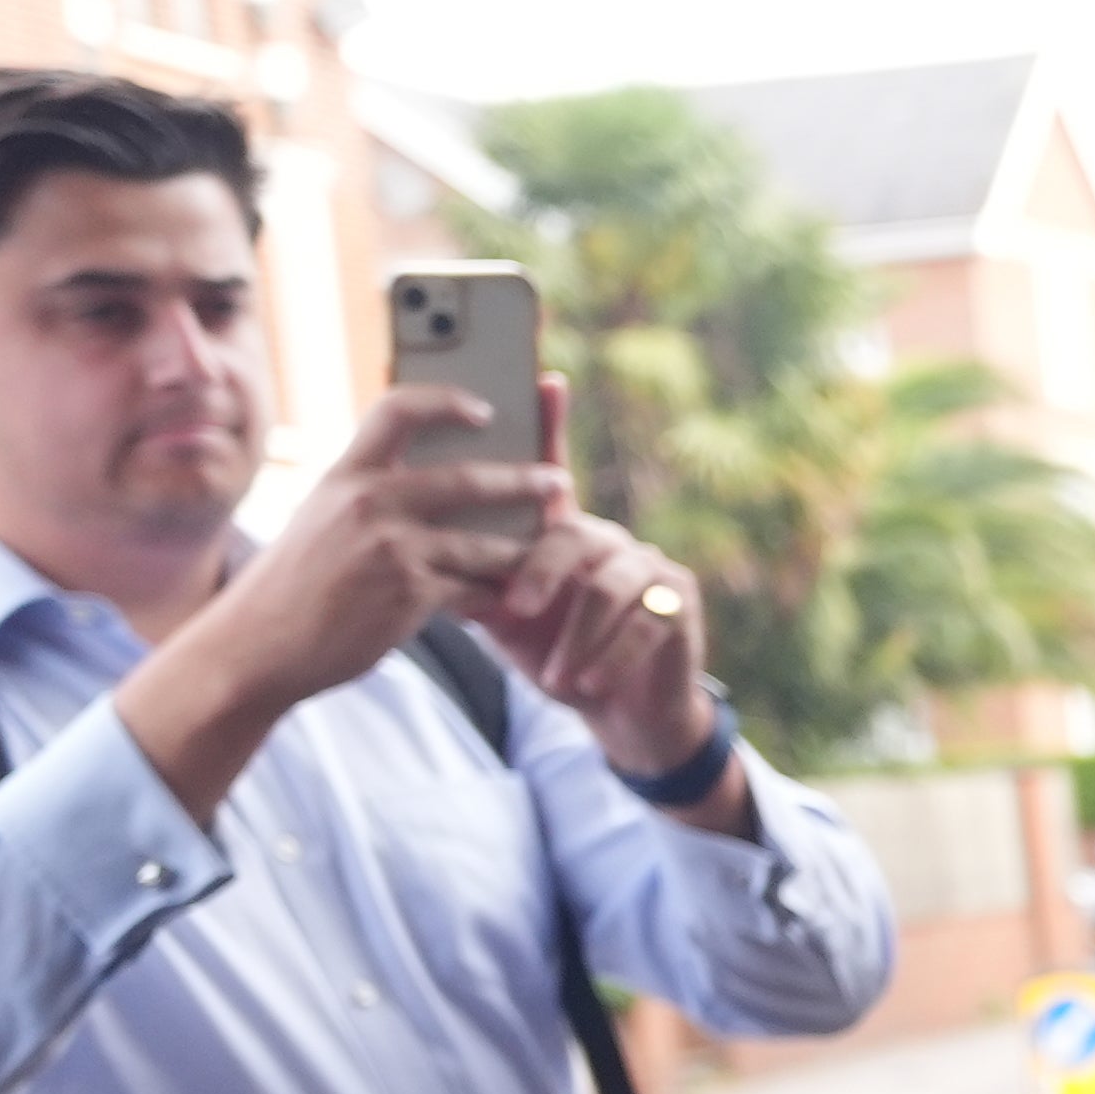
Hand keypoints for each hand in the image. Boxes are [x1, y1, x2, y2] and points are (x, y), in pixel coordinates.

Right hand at [122, 385, 558, 816]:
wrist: (257, 646)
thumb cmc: (293, 586)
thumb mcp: (318, 520)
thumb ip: (365, 497)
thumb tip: (428, 484)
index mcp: (345, 475)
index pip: (398, 409)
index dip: (447, 400)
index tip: (485, 408)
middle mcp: (367, 502)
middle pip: (466, 478)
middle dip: (523, 480)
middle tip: (558, 481)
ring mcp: (390, 548)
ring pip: (483, 543)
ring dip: (521, 550)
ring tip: (544, 550)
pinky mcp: (408, 595)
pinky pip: (472, 590)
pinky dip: (491, 596)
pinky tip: (502, 601)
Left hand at [467, 401, 722, 814]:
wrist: (621, 715)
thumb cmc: (558, 657)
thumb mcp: (507, 618)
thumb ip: (474, 580)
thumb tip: (414, 552)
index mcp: (564, 532)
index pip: (551, 471)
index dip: (551, 422)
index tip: (544, 378)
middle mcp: (610, 537)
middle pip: (570, 535)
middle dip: (540, 575)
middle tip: (514, 611)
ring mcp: (651, 566)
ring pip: (607, 585)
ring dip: (575, 636)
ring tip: (553, 677)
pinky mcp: (680, 602)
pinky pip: (643, 622)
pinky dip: (609, 657)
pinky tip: (585, 684)